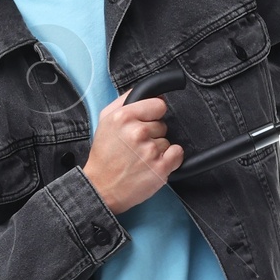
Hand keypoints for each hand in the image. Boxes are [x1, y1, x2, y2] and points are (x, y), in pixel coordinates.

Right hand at [81, 89, 182, 214]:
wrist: (101, 187)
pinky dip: (170, 159)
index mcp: (123, 117)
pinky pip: (178, 154)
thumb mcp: (106, 120)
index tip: (145, 123)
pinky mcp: (160, 168)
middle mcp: (137, 132)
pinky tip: (153, 164)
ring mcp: (149, 150)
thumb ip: (126, 100)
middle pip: (163, 124)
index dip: (153, 114)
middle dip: (152, 134)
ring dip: (158, 150)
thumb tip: (153, 91)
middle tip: (135, 146)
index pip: (158, 105)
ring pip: (168, 141)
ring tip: (140, 158)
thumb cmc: (104, 155)